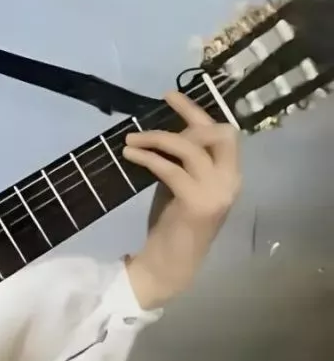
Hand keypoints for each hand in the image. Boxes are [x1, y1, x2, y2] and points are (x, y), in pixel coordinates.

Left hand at [122, 90, 241, 308]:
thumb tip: (165, 133)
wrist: (171, 265)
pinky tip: (130, 155)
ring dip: (158, 138)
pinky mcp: (197, 203)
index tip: (170, 95)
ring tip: (131, 139)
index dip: (196, 111)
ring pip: (191, 148)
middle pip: (220, 134)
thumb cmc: (174, 225)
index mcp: (230, 175)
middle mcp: (231, 181)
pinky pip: (170, 169)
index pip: (222, 134)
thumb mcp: (181, 185)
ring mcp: (217, 193)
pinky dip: (148, 157)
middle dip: (189, 116)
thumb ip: (182, 162)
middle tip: (158, 109)